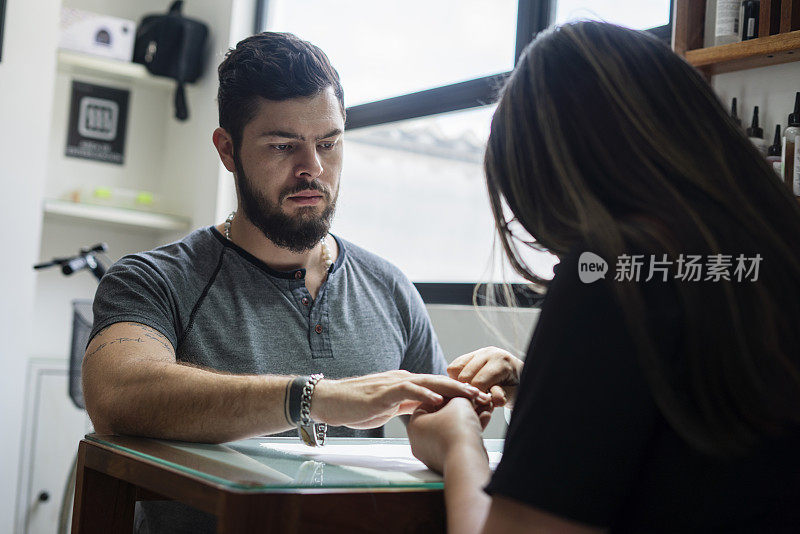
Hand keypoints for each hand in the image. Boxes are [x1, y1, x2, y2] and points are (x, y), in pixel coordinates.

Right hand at [310, 370, 491, 428]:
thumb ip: (406, 404)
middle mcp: (403, 379)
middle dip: (464, 389)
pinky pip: (407, 390)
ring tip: (471, 396)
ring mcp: (393, 383)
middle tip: (487, 396)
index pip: (438, 387)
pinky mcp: (383, 391)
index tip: (480, 401)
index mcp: (406, 384)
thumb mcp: (389, 407)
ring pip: (428, 382)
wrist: (329, 401)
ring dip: (451, 390)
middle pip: (439, 382)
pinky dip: (423, 394)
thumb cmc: (357, 406)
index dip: (460, 393)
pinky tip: (438, 400)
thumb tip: (424, 409)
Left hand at [407, 397, 490, 473]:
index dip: (447, 395)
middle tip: (473, 401)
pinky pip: (457, 441)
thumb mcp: (459, 403)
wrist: (467, 459)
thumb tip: (463, 399)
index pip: (429, 403)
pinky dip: (470, 431)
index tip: (459, 393)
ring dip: (469, 418)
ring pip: (452, 429)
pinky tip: (483, 420)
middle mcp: (420, 441)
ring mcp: (433, 453)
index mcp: (414, 425)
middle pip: (442, 417)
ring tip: (482, 409)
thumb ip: (459, 397)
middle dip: (461, 408)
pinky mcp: (447, 461)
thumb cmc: (457, 430)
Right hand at [448, 346, 523, 406]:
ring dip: (459, 384)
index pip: (479, 382)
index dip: (476, 397)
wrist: (518, 375)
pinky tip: (467, 385)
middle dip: (467, 391)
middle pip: (464, 375)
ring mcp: (478, 351)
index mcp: (501, 361)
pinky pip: (454, 366)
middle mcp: (489, 352)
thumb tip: (495, 399)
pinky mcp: (470, 354)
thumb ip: (503, 396)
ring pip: (455, 369)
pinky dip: (456, 378)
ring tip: (471, 393)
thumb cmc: (516, 386)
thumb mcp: (513, 394)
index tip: (480, 406)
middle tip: (475, 401)